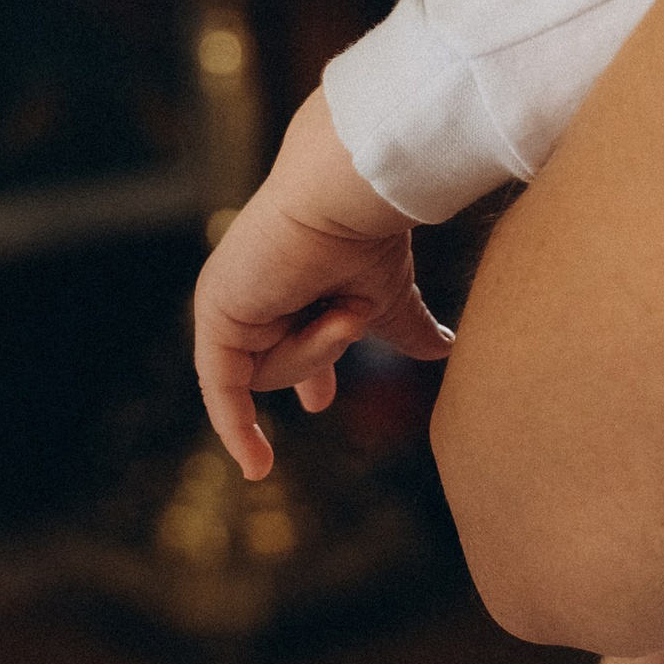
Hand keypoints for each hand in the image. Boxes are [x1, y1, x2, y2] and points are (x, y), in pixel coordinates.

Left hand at [194, 87, 450, 481]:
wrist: (347, 196)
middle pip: (283, 368)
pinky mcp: (217, 314)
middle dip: (318, 357)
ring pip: (272, 375)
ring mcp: (232, 302)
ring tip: (340, 306)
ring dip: (318, 349)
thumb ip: (405, 327)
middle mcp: (255, 292)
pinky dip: (238, 426)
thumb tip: (447, 347)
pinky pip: (225, 389)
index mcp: (293, 283)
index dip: (309, 372)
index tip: (320, 404)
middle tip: (333, 353)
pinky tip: (257, 466)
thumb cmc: (370, 233)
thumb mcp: (388, 296)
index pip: (292, 341)